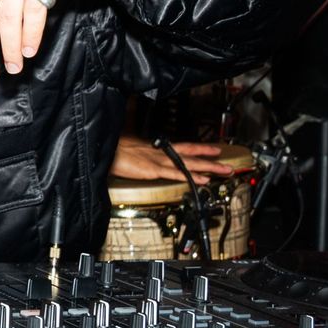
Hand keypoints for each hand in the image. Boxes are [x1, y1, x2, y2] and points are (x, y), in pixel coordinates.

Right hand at [110, 135, 234, 180]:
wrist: (101, 149)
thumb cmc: (110, 150)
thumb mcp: (128, 151)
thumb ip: (138, 155)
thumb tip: (141, 158)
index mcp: (153, 148)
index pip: (180, 147)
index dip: (197, 148)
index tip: (211, 148)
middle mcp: (159, 152)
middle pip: (190, 152)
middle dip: (209, 156)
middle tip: (226, 159)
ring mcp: (158, 160)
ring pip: (189, 163)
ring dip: (208, 167)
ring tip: (224, 170)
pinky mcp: (153, 170)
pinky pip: (177, 174)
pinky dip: (192, 176)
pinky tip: (204, 180)